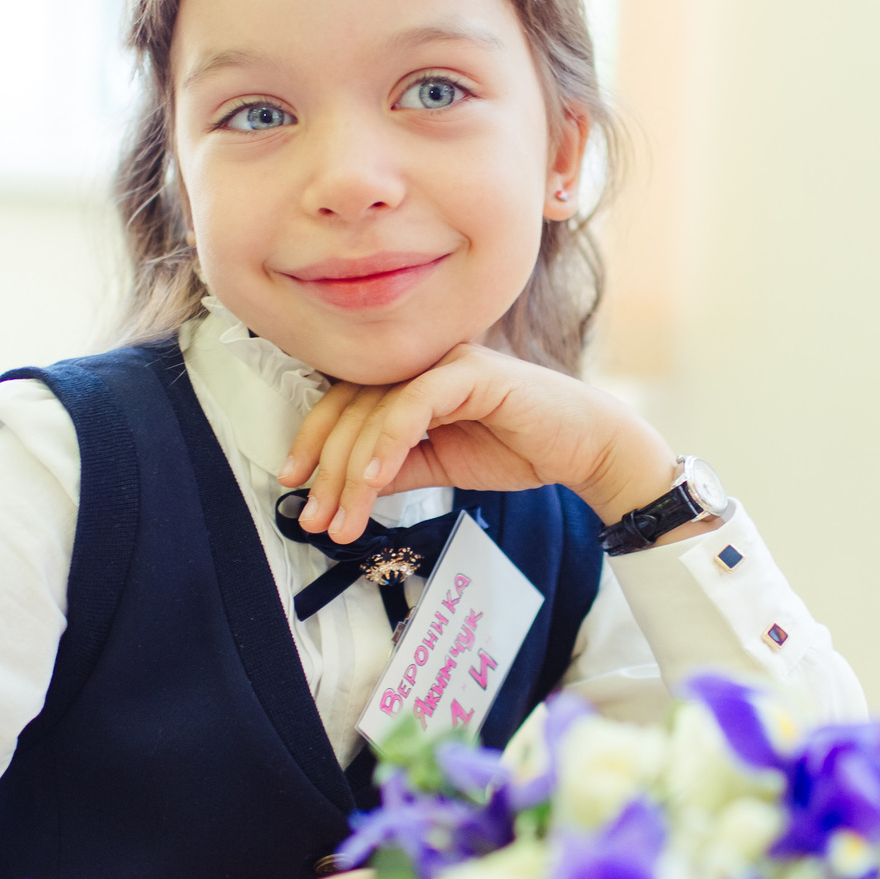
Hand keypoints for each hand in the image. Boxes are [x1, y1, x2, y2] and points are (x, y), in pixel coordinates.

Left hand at [280, 342, 683, 542]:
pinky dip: (388, 441)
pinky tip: (374, 480)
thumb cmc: (520, 447)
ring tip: (344, 518)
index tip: (295, 484)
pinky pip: (414, 404)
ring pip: (377, 410)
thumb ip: (396, 467)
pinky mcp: (472, 372)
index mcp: (411, 376)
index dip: (314, 441)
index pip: (346, 401)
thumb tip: (347, 488)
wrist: (584, 448)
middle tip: (316, 517)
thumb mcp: (440, 465)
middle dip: (329, 469)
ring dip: (354, 471)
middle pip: (352, 406)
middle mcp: (423, 360)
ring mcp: (446, 361)